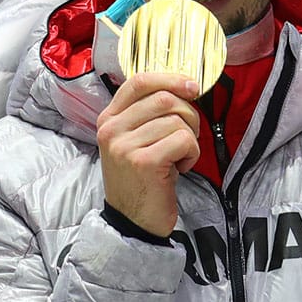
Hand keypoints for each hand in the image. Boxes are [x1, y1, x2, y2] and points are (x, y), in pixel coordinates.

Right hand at [97, 72, 201, 238]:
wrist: (133, 222)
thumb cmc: (142, 179)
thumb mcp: (136, 141)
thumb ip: (149, 113)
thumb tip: (184, 85)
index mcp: (109, 119)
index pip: (139, 81)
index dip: (170, 78)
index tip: (191, 86)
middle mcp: (112, 129)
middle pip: (165, 98)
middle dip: (188, 114)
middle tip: (187, 137)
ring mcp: (125, 146)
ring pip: (177, 120)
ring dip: (190, 139)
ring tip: (179, 157)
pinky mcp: (144, 162)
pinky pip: (184, 140)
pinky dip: (192, 154)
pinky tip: (180, 168)